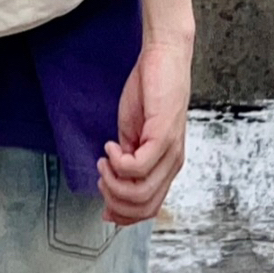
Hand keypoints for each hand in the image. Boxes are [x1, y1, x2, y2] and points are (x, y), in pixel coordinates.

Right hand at [98, 35, 191, 225]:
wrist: (163, 58)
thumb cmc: (149, 92)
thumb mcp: (132, 133)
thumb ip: (126, 159)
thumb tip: (112, 182)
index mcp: (166, 166)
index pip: (149, 208)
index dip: (122, 214)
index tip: (102, 204)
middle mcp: (173, 163)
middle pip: (144, 207)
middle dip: (114, 200)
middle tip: (100, 177)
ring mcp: (170, 151)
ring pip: (140, 193)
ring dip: (113, 182)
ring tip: (104, 160)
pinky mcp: (164, 136)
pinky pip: (138, 166)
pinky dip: (117, 162)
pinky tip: (111, 146)